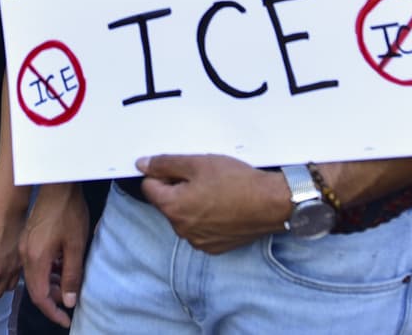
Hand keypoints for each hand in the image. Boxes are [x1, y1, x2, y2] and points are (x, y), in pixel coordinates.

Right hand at [19, 182, 88, 327]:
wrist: (57, 185)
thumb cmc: (68, 212)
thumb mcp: (75, 247)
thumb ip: (72, 276)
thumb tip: (69, 301)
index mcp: (35, 259)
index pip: (40, 297)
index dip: (53, 312)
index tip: (65, 320)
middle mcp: (25, 255)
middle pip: (35, 288)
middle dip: (53, 300)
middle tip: (71, 302)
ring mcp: (25, 246)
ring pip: (35, 276)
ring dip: (51, 285)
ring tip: (70, 286)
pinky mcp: (29, 239)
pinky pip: (35, 264)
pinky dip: (48, 272)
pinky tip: (62, 269)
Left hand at [138, 153, 289, 254]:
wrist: (270, 203)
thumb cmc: (236, 181)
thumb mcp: (196, 163)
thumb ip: (165, 164)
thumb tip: (142, 165)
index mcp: (173, 208)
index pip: (149, 187)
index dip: (163, 174)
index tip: (182, 169)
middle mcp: (181, 230)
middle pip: (167, 203)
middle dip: (178, 189)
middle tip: (202, 178)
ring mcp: (198, 241)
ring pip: (184, 216)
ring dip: (192, 204)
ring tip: (216, 192)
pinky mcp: (214, 247)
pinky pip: (200, 229)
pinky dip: (206, 218)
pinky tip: (223, 207)